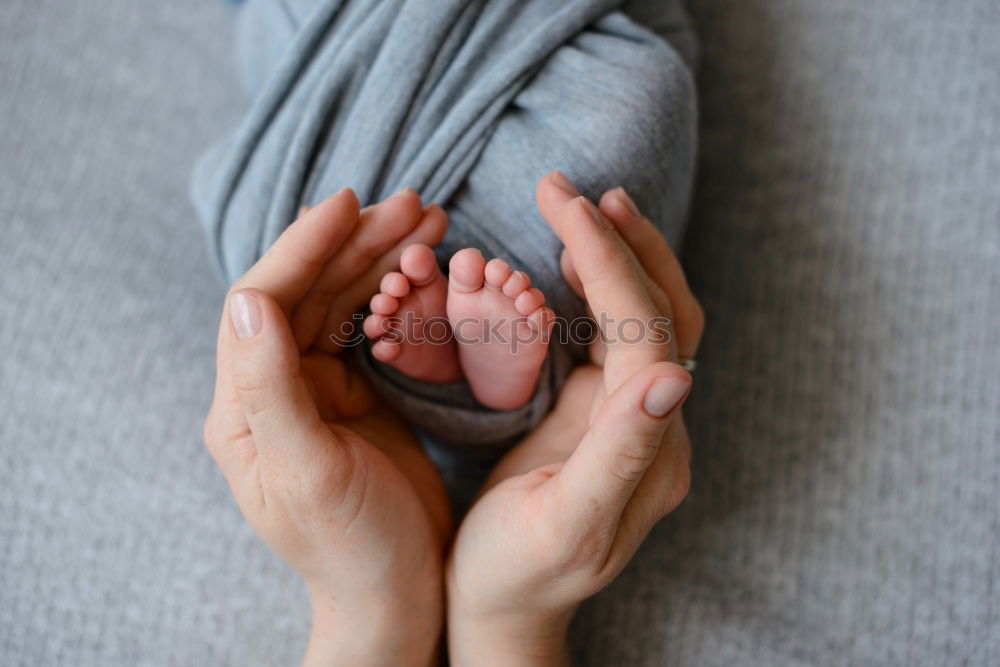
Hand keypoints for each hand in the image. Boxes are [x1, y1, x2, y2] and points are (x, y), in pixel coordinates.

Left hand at [203, 188, 450, 666]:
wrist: (397, 594)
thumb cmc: (351, 546)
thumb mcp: (308, 473)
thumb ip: (270, 388)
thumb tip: (246, 300)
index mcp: (244, 406)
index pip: (264, 302)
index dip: (302, 247)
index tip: (348, 204)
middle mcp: (272, 389)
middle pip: (307, 291)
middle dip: (355, 242)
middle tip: (411, 203)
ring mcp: (314, 391)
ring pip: (340, 302)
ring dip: (379, 258)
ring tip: (427, 219)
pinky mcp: (354, 397)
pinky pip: (369, 328)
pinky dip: (395, 293)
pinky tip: (422, 268)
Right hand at [446, 172, 703, 665]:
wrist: (505, 610)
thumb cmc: (517, 572)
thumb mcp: (565, 522)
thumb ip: (621, 452)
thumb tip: (673, 376)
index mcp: (648, 449)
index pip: (644, 331)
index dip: (610, 261)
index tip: (566, 204)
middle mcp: (655, 429)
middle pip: (667, 315)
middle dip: (627, 244)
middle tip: (578, 192)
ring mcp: (633, 421)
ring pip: (650, 321)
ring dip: (624, 260)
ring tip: (586, 211)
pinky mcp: (604, 419)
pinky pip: (616, 338)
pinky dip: (600, 291)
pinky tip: (573, 266)